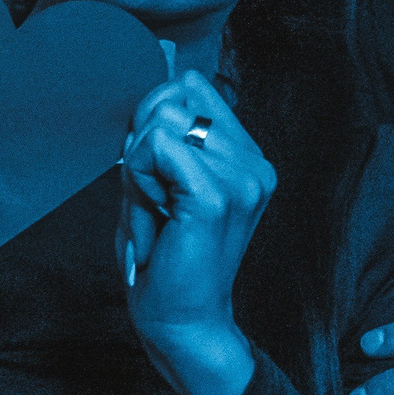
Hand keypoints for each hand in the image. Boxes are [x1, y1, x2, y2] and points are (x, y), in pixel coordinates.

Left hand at [118, 71, 270, 394]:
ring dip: (139, 170)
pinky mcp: (217, 198)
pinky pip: (154, 149)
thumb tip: (170, 72)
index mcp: (249, 157)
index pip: (191, 86)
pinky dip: (139, 182)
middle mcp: (254, 164)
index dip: (155, 123)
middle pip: (170, 99)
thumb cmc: (165, 259)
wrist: (181, 322)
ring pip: (158, 123)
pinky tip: (156, 220)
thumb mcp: (162, 182)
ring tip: (157, 215)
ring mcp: (243, 179)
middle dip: (142, 147)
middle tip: (155, 203)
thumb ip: (165, 132)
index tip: (159, 179)